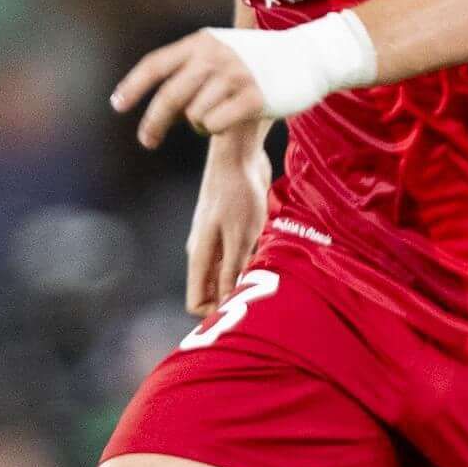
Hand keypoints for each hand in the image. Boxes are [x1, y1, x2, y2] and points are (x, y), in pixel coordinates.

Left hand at [111, 29, 270, 148]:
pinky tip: (231, 121)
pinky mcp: (253, 99)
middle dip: (153, 122)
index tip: (117, 106)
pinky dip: (217, 129)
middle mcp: (215, 56)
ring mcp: (235, 77)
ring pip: (194, 116)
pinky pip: (216, 125)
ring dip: (201, 125)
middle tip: (147, 141)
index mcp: (202, 42)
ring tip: (218, 118)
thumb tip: (162, 99)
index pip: (156, 65)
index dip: (133, 86)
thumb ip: (194, 65)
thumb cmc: (262, 59)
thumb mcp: (225, 48)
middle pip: (169, 97)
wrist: (311, 56)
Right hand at [184, 123, 272, 310]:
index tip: (243, 306)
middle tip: (264, 292)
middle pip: (213, 291)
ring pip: (229, 274)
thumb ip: (231, 272)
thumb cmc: (238, 195)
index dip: (216, 311)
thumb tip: (225, 305)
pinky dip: (254, 259)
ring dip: (248, 277)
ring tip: (271, 271)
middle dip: (236, 297)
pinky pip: (240, 256)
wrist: (239, 155)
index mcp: (199, 256)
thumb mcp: (239, 237)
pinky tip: (270, 252)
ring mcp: (217, 240)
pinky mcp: (232, 229)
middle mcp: (204, 252)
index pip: (196, 302)